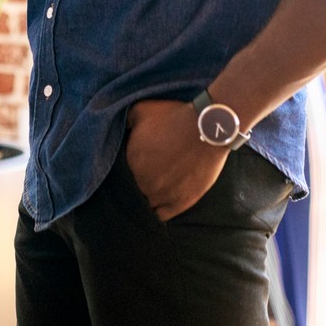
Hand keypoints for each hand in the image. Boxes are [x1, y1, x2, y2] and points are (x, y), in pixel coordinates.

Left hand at [124, 99, 229, 221]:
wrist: (207, 127)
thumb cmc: (175, 116)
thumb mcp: (142, 109)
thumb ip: (125, 119)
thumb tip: (118, 125)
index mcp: (131, 161)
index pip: (123, 172)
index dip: (132, 167)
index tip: (141, 161)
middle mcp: (142, 181)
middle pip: (134, 188)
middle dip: (141, 180)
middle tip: (152, 172)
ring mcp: (160, 195)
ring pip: (146, 203)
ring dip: (149, 196)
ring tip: (158, 187)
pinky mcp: (179, 203)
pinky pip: (161, 216)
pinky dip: (159, 211)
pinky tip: (161, 203)